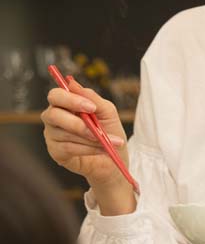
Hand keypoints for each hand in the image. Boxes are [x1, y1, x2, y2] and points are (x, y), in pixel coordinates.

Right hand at [41, 77, 133, 205]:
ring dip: (91, 138)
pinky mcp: (55, 152)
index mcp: (65, 104)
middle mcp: (53, 117)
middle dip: (77, 122)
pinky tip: (102, 150)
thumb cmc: (109, 133)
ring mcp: (52, 135)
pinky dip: (89, 149)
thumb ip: (93, 99)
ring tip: (108, 142)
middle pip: (53, 114)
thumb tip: (73, 83)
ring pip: (65, 134)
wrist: (114, 160)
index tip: (91, 108)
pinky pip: (68, 148)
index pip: (56, 95)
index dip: (71, 99)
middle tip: (96, 129)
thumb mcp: (108, 113)